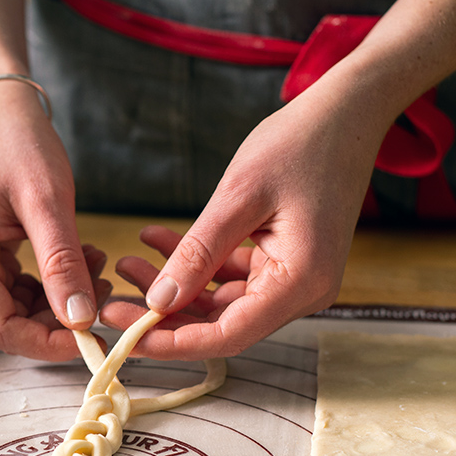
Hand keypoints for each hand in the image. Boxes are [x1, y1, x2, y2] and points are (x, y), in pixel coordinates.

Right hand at [0, 83, 111, 359]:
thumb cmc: (16, 143)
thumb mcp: (47, 201)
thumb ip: (62, 263)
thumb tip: (80, 319)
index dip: (46, 343)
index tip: (92, 338)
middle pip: (9, 323)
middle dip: (60, 318)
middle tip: (104, 290)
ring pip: (18, 310)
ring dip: (62, 300)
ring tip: (97, 264)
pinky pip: (19, 291)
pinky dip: (54, 284)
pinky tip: (81, 259)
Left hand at [100, 83, 385, 360]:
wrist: (346, 113)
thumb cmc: (302, 144)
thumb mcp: (239, 196)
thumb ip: (198, 253)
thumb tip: (157, 301)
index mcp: (301, 282)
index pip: (228, 336)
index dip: (172, 342)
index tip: (124, 334)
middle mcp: (302, 291)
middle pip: (221, 323)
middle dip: (163, 314)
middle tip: (110, 299)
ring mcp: (293, 278)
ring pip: (220, 301)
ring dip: (173, 286)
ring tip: (127, 261)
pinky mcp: (283, 261)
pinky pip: (229, 275)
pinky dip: (193, 263)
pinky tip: (154, 240)